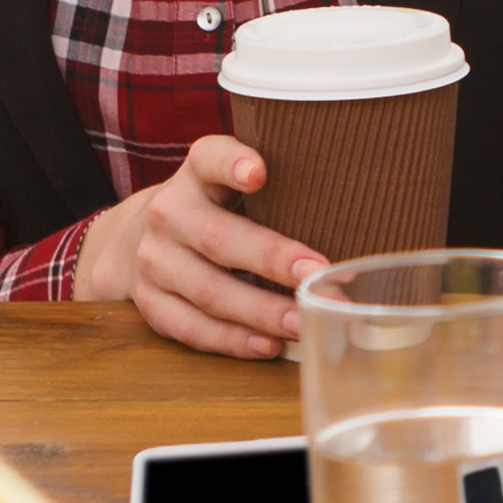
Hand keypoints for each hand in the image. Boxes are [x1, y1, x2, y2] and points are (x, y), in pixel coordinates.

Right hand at [74, 132, 336, 360]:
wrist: (136, 239)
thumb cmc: (214, 210)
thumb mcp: (232, 185)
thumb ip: (279, 187)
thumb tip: (366, 206)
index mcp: (196, 174)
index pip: (209, 158)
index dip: (231, 163)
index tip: (259, 172)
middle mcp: (169, 213)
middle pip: (218, 238)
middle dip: (271, 258)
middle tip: (317, 272)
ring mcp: (155, 261)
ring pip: (209, 291)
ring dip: (261, 311)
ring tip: (304, 321)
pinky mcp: (151, 303)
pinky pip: (192, 327)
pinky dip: (232, 340)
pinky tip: (268, 345)